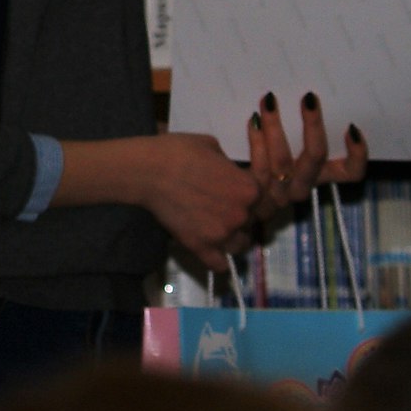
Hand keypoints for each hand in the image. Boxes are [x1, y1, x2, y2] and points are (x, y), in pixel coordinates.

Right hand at [130, 133, 264, 270]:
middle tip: (224, 203)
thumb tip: (229, 171)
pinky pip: (219, 265)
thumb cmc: (179, 151)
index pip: (262, 195)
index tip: (237, 187)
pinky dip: (219, 261)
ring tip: (220, 227)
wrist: (148, 170)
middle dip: (242, 212)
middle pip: (253, 220)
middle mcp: (241, 214)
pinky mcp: (201, 247)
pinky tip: (213, 250)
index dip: (250, 191)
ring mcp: (222, 234)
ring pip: (240, 244)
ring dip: (234, 236)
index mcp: (249, 188)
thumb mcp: (212, 145)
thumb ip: (229, 163)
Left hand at [245, 92, 367, 220]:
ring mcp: (277, 195)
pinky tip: (252, 121)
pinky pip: (259, 167)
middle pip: (316, 158)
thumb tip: (295, 98)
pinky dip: (257, 141)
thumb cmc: (255, 166)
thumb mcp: (278, 152)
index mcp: (314, 176)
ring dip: (276, 127)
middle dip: (314, 126)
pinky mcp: (254, 195)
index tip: (352, 127)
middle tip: (308, 98)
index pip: (349, 173)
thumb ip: (288, 130)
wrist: (223, 205)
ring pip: (283, 162)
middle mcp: (301, 187)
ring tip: (269, 101)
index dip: (357, 155)